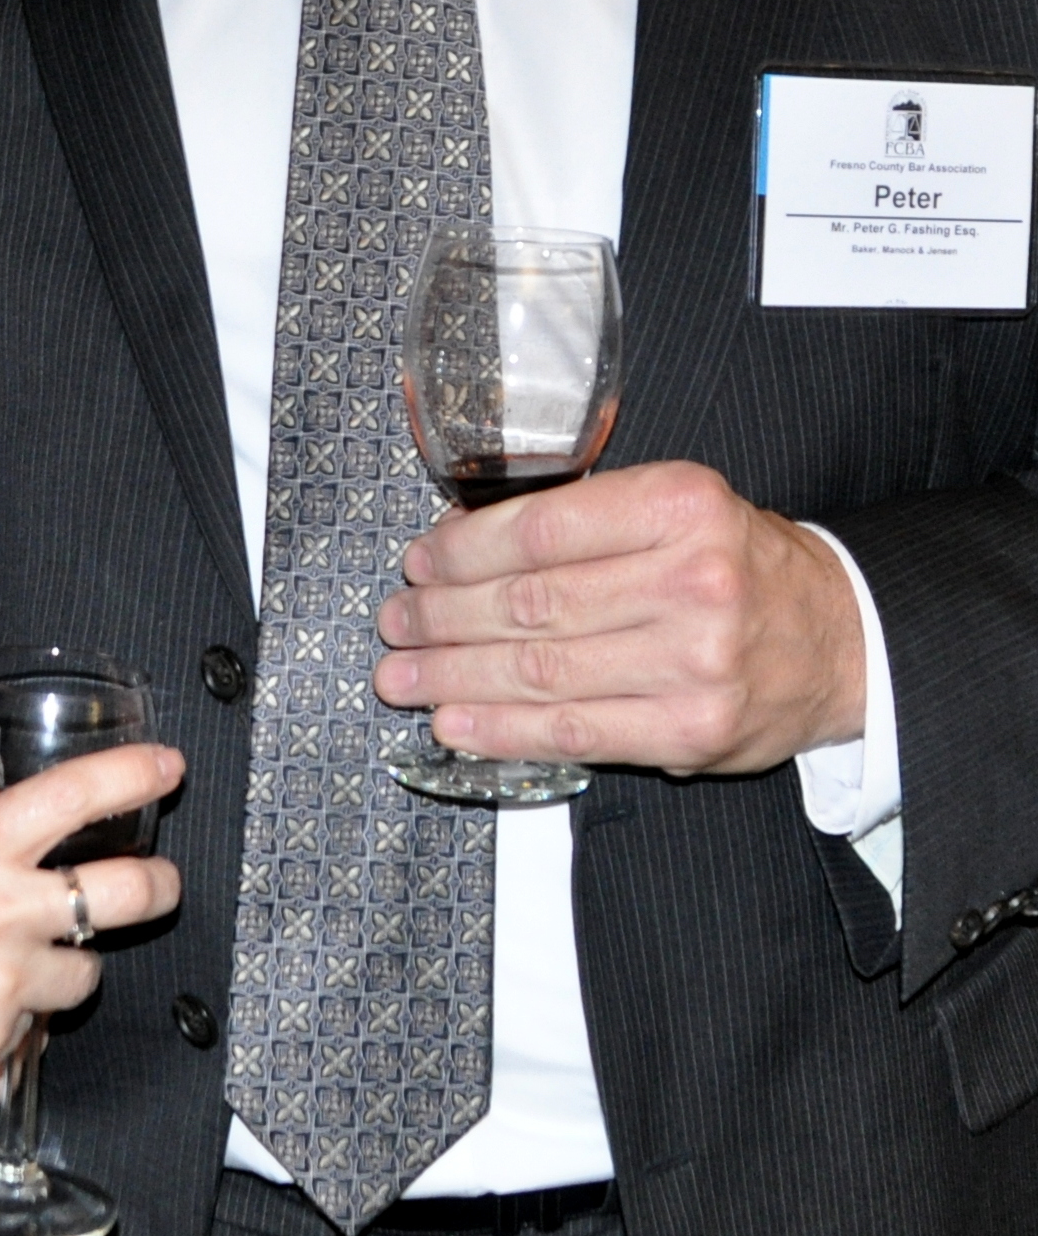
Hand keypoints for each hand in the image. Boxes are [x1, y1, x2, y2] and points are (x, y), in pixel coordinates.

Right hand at [0, 744, 181, 1115]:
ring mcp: (7, 990)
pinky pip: (31, 1039)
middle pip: (128, 895)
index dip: (135, 773)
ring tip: (14, 965)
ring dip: (63, 969)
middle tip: (158, 881)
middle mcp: (3, 916)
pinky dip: (13, 1031)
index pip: (78, 796)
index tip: (165, 767)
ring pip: (83, 976)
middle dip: (158, 884)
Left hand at [373, 462, 864, 775]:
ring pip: (542, 670)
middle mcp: (691, 579)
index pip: (542, 528)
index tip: (418, 561)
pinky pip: (574, 731)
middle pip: (532, 602)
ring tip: (401, 675)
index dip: (463, 549)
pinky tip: (454, 723)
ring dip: (455, 676)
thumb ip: (588, 523)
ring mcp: (694, 662)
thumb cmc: (739, 565)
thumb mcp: (678, 508)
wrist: (840, 639)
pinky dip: (503, 730)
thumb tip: (462, 546)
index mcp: (680, 504)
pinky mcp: (691, 731)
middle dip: (445, 615)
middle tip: (395, 622)